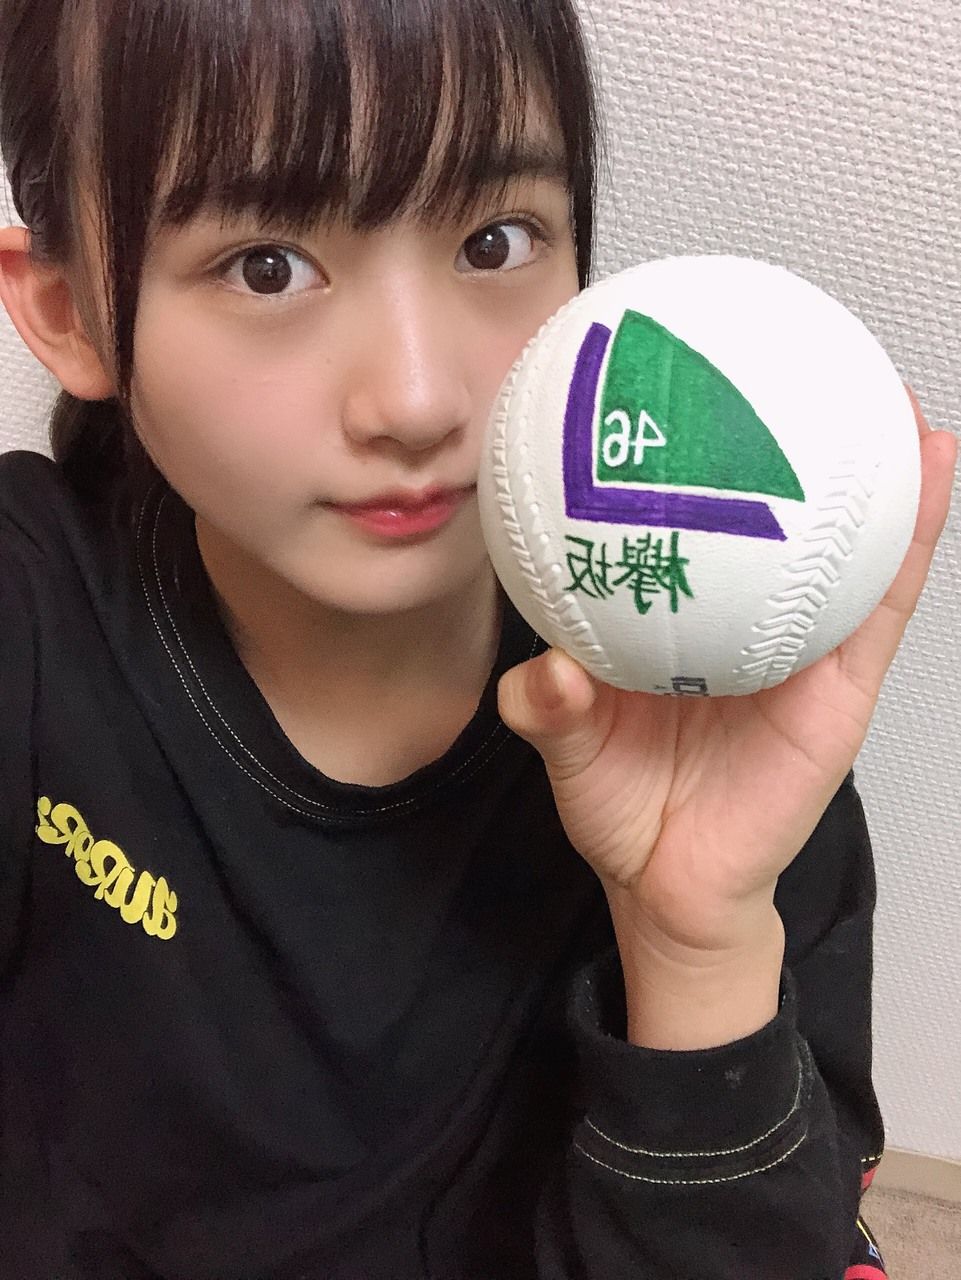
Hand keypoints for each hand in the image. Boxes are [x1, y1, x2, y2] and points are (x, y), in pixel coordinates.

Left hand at [498, 389, 956, 955]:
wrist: (673, 885)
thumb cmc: (622, 806)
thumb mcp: (566, 748)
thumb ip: (547, 708)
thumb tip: (546, 671)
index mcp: (673, 618)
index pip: (685, 524)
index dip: (688, 459)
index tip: (686, 383)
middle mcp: (739, 619)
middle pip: (768, 519)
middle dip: (786, 444)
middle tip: (796, 356)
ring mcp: (797, 647)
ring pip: (842, 547)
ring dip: (872, 471)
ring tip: (891, 396)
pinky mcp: (843, 683)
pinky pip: (883, 603)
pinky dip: (909, 541)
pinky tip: (929, 476)